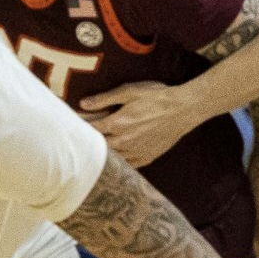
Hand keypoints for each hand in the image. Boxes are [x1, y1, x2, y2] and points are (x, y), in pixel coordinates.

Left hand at [78, 81, 199, 167]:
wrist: (184, 109)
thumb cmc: (157, 97)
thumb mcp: (130, 92)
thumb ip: (104, 99)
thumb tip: (83, 104)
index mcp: (116, 124)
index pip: (89, 129)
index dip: (80, 127)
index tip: (74, 127)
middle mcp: (123, 141)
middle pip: (97, 147)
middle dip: (89, 143)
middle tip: (81, 141)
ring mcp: (135, 152)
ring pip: (111, 158)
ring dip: (102, 154)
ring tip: (95, 151)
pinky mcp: (146, 157)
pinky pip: (126, 165)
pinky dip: (119, 162)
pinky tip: (115, 158)